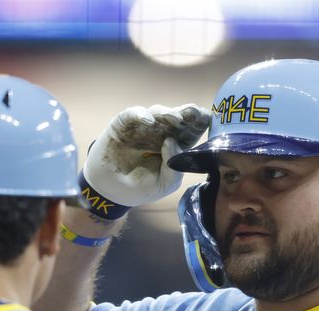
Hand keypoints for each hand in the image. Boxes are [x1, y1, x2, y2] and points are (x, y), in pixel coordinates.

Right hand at [83, 104, 210, 207]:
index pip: (190, 132)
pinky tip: (149, 120)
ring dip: (167, 114)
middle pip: (176, 119)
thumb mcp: (164, 184)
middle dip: (187, 114)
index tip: (206, 118)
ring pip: (158, 114)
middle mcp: (160, 132)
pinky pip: (132, 115)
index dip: (198, 124)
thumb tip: (172, 141)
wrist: (111, 191)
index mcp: (174, 145)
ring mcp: (142, 127)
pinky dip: (140, 114)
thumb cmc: (141, 187)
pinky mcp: (123, 125)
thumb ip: (174, 169)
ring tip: (176, 118)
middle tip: (195, 111)